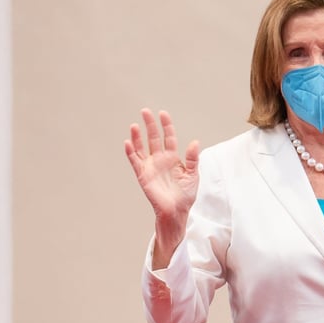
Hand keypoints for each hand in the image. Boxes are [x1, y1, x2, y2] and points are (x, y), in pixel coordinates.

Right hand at [124, 109, 199, 267]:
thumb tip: (195, 142)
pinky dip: (131, 152)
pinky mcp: (143, 175)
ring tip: (135, 125)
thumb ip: (192, 158)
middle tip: (145, 111)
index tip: (163, 114)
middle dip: (150, 125)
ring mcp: (150, 167)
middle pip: (154, 138)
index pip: (169, 137)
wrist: (177, 211)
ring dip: (138, 136)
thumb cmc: (186, 195)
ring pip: (142, 147)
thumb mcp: (193, 174)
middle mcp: (160, 160)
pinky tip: (128, 142)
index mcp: (173, 158)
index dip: (166, 126)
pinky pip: (135, 161)